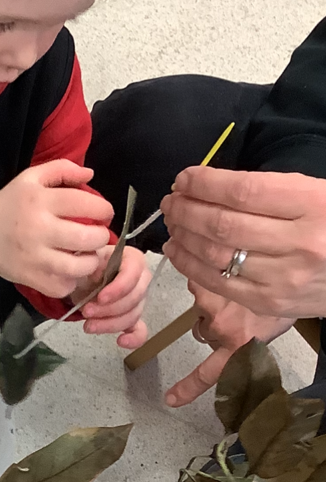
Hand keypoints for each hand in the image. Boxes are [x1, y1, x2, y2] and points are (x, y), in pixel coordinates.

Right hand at [0, 159, 112, 297]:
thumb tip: (90, 175)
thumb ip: (62, 169)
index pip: (87, 204)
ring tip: (85, 255)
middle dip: (101, 237)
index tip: (103, 214)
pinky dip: (70, 281)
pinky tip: (67, 271)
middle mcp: (39, 229)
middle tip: (96, 236)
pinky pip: (63, 287)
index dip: (104, 210)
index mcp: (41, 201)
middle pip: (89, 238)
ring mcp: (35, 257)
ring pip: (80, 267)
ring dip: (90, 262)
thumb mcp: (31, 178)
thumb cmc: (10, 205)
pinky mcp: (30, 278)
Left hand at [73, 245, 150, 348]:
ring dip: (110, 324)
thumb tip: (98, 274)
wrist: (80, 280)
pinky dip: (134, 339)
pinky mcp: (132, 317)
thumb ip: (91, 262)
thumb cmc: (85, 266)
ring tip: (88, 325)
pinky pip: (140, 330)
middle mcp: (140, 279)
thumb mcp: (84, 259)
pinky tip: (121, 341)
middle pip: (135, 297)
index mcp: (131, 259)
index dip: (119, 287)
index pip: (134, 272)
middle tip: (86, 311)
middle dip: (110, 309)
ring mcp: (138, 300)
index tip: (100, 298)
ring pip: (133, 315)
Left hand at [162, 167, 325, 318]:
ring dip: (182, 236)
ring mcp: (283, 277)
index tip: (185, 178)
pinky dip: (189, 265)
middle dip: (186, 209)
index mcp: (312, 204)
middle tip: (171, 200)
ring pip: (215, 255)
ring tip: (172, 221)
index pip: (244, 192)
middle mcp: (299, 242)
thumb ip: (267, 190)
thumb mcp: (316, 193)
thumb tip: (207, 186)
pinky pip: (218, 283)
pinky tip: (177, 249)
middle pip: (223, 224)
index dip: (205, 184)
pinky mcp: (269, 303)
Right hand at [164, 281, 294, 407]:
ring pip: (200, 307)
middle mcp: (220, 328)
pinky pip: (198, 285)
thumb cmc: (283, 304)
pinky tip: (224, 277)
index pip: (206, 374)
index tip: (171, 399)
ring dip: (213, 301)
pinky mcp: (205, 285)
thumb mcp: (266, 332)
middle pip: (203, 331)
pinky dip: (207, 282)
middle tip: (235, 312)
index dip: (187, 388)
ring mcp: (210, 305)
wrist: (291, 276)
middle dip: (214, 323)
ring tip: (234, 292)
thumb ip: (239, 341)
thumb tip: (223, 339)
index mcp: (237, 346)